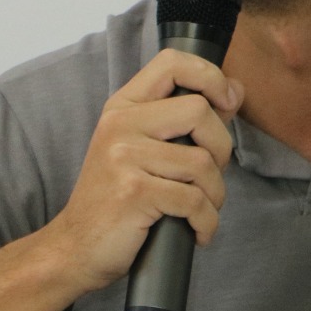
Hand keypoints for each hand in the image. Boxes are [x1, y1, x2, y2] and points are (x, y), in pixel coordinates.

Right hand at [43, 49, 243, 292]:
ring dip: (215, 195)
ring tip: (201, 211)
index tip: (226, 101)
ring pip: (202, 162)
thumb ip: (188, 119)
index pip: (172, 63)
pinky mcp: (133, 192)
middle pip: (199, 110)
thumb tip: (235, 89)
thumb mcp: (144, 149)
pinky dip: (206, 222)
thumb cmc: (117, 199)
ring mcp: (124, 157)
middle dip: (221, 149)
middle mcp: (120, 124)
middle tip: (210, 178)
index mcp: (123, 107)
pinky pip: (194, 200)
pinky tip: (197, 232)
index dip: (209, 75)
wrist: (75, 248)